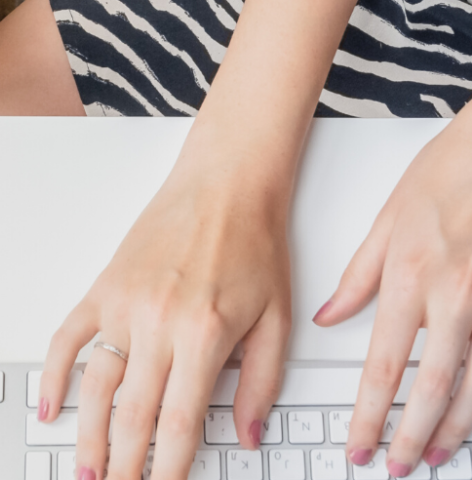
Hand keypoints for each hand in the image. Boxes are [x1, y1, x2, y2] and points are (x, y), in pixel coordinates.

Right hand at [38, 154, 292, 478]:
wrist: (224, 185)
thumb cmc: (252, 241)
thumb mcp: (275, 318)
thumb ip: (259, 383)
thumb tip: (246, 435)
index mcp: (203, 333)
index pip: (178, 423)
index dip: (167, 469)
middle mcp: (156, 322)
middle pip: (132, 415)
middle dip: (124, 466)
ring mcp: (122, 305)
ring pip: (96, 386)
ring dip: (88, 436)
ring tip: (86, 471)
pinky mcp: (103, 288)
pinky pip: (67, 338)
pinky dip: (53, 375)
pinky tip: (50, 407)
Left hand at [314, 114, 471, 475]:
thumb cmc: (445, 175)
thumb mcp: (387, 221)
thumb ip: (358, 278)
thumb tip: (329, 317)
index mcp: (411, 279)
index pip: (382, 366)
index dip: (368, 415)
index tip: (357, 444)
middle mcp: (455, 297)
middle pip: (431, 388)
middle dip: (410, 436)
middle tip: (396, 466)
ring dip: (454, 429)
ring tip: (436, 455)